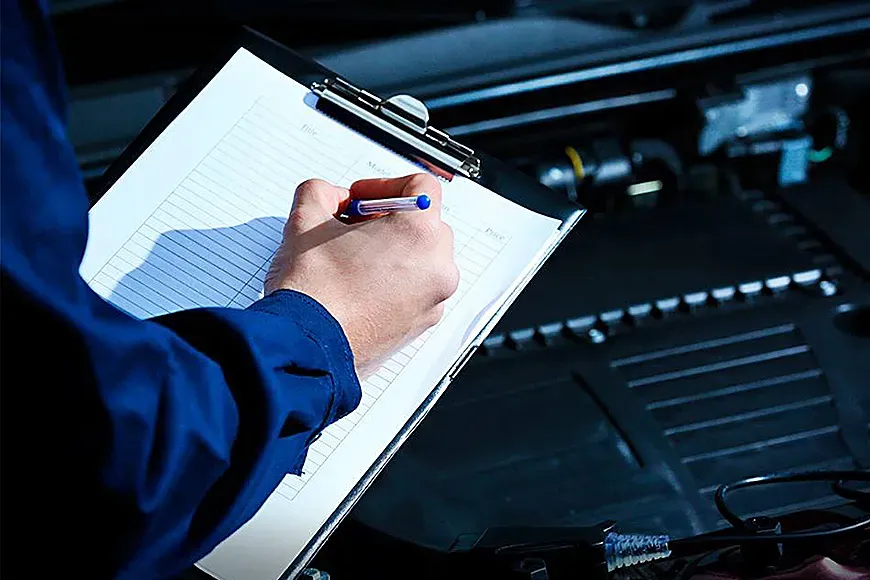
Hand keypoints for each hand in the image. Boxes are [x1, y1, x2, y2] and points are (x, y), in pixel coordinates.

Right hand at [265, 174, 458, 378]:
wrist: (307, 348)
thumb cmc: (314, 293)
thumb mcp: (305, 221)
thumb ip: (320, 193)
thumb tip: (330, 197)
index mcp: (420, 235)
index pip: (422, 188)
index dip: (385, 185)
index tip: (360, 198)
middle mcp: (437, 269)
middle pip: (425, 225)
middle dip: (389, 220)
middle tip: (353, 226)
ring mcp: (432, 301)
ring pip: (422, 260)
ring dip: (393, 252)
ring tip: (353, 259)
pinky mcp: (420, 326)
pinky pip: (416, 291)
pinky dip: (394, 283)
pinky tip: (358, 287)